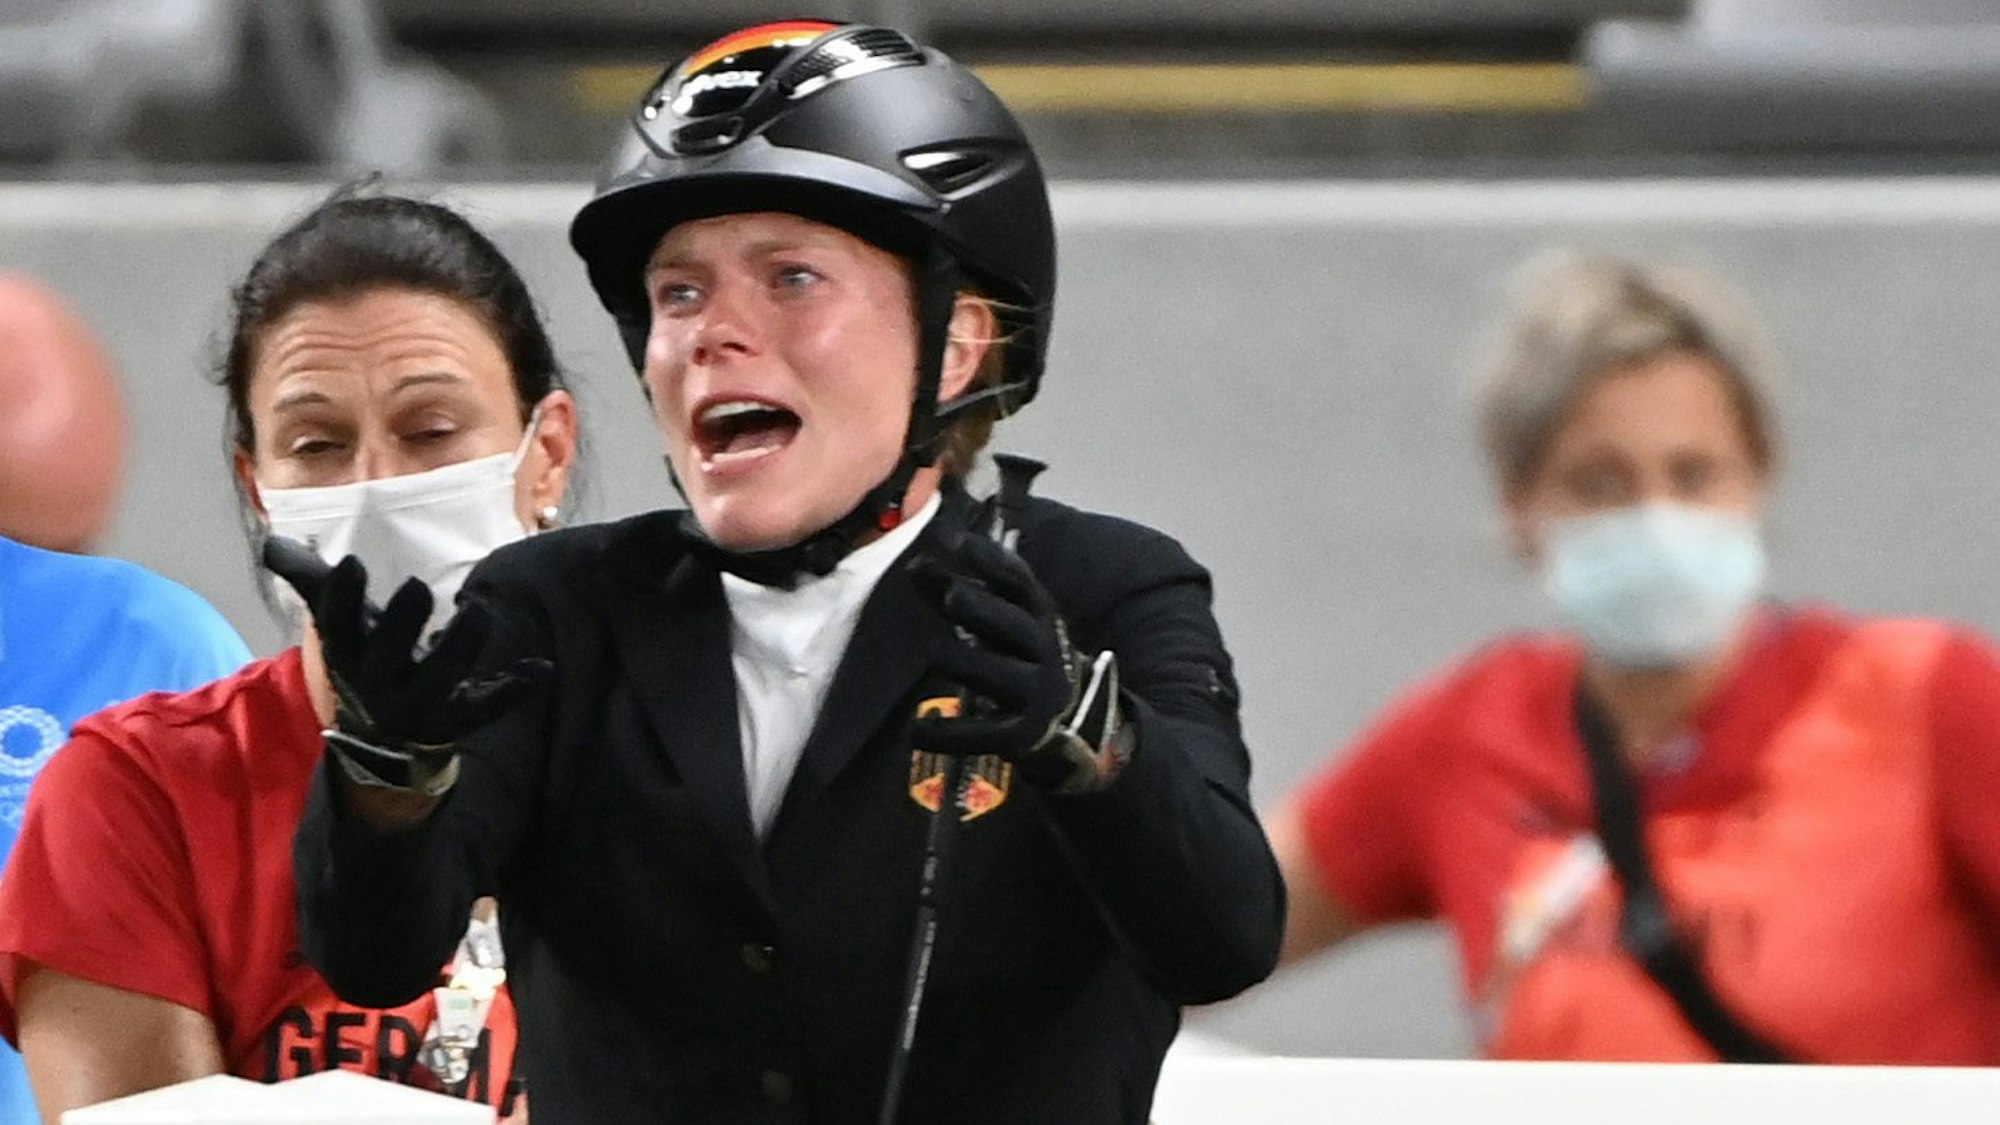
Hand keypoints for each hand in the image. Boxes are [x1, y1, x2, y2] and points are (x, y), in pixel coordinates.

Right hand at [264, 536, 545, 793]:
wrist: (384, 740)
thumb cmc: (366, 661)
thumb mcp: (340, 624)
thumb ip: (311, 580)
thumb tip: (271, 544)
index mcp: (348, 654)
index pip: (336, 625)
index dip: (341, 597)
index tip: (351, 563)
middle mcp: (380, 682)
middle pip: (388, 656)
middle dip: (402, 624)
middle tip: (421, 586)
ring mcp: (421, 704)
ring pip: (441, 680)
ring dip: (461, 647)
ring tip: (480, 612)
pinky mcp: (458, 720)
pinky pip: (487, 708)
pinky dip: (513, 690)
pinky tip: (540, 668)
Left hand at [908, 533, 1127, 791]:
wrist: (1075, 722)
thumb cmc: (1024, 657)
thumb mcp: (1006, 622)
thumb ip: (960, 594)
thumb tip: (916, 563)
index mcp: (1041, 617)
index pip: (1019, 583)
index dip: (991, 562)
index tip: (958, 542)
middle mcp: (1044, 652)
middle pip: (1014, 626)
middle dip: (984, 608)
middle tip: (951, 593)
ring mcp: (1036, 695)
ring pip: (1000, 676)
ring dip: (967, 662)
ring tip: (933, 651)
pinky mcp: (1020, 736)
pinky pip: (981, 734)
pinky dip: (946, 734)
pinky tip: (913, 732)